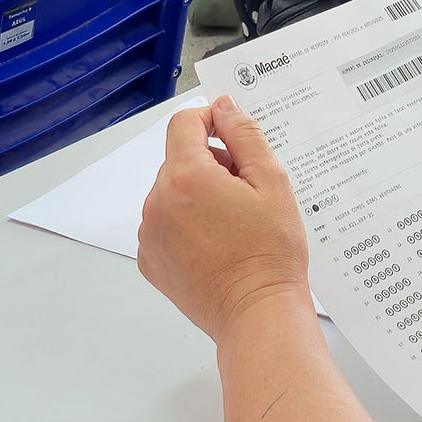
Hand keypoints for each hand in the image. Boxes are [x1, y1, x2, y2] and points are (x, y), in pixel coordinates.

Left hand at [138, 98, 310, 341]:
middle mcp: (158, 202)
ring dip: (197, 195)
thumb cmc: (270, 252)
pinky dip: (186, 225)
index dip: (210, 121)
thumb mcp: (271, 181)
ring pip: (172, 193)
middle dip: (210, 164)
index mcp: (186, 176)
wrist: (258, 314)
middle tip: (246, 192)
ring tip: (233, 223)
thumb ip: (244, 135)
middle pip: (179, 159)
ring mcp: (150, 234)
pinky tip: (216, 244)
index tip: (232, 136)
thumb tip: (223, 107)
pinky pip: (165, 225)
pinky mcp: (151, 261)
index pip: (184, 124)